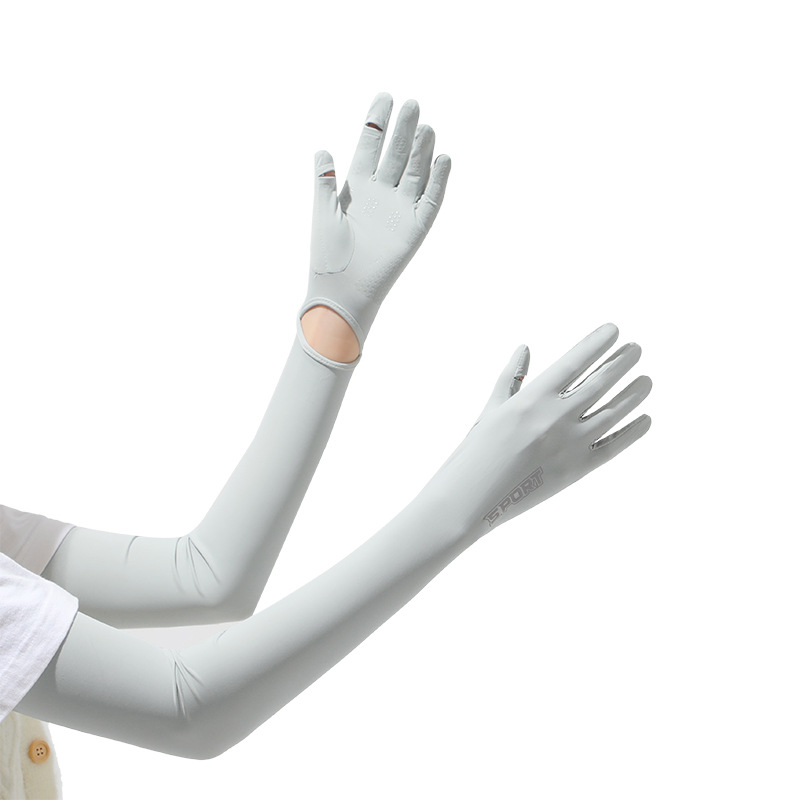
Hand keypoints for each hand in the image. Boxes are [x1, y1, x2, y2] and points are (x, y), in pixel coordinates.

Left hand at [305, 93, 450, 351]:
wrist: (344, 291)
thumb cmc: (328, 256)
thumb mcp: (323, 213)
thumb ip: (324, 182)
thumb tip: (322, 149)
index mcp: (357, 188)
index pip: (370, 147)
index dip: (377, 123)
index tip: (385, 97)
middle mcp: (381, 195)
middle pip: (395, 154)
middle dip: (403, 130)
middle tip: (411, 103)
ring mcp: (400, 210)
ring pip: (415, 172)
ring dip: (420, 149)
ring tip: (425, 125)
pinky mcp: (415, 228)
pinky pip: (431, 200)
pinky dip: (438, 180)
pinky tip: (443, 158)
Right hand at [426, 323, 651, 536]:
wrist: (472, 500)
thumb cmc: (475, 452)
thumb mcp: (492, 408)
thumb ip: (511, 377)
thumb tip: (525, 349)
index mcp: (533, 398)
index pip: (574, 361)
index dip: (597, 343)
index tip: (614, 330)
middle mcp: (556, 417)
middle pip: (600, 382)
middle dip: (622, 361)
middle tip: (637, 349)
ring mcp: (571, 444)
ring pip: (614, 411)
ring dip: (634, 393)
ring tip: (646, 380)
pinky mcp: (578, 470)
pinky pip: (613, 446)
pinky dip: (632, 432)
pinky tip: (645, 419)